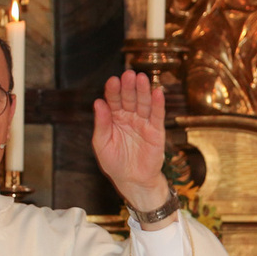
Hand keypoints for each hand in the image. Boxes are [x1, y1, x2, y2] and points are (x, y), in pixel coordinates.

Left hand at [92, 70, 175, 229]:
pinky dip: (158, 104)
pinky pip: (157, 115)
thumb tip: (98, 103)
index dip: (113, 90)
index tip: (112, 81)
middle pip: (129, 98)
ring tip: (142, 78)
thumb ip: (101, 124)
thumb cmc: (115, 163)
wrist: (132, 181)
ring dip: (143, 90)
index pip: (113, 100)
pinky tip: (157, 92)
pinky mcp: (156, 131)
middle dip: (128, 87)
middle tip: (128, 74)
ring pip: (143, 103)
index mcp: (114, 118)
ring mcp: (143, 123)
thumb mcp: (102, 144)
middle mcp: (129, 117)